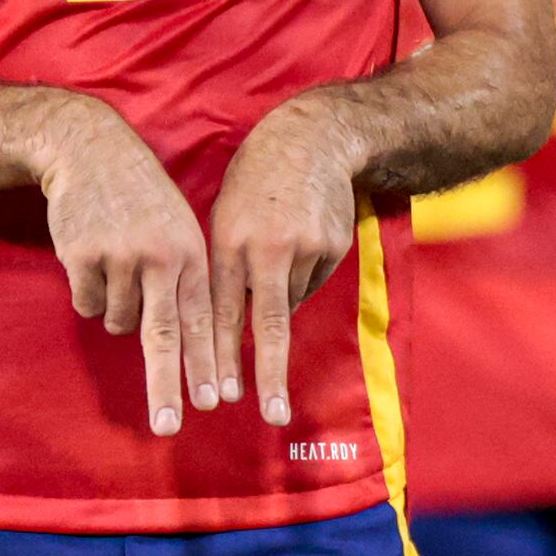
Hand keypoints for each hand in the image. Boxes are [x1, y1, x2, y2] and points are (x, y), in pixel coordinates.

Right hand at [36, 98, 221, 434]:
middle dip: (167, 385)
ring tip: (119, 267)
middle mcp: (160, 257)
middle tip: (168, 426)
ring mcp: (120, 256)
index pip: (203, 321)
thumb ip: (187, 283)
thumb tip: (192, 346)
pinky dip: (90, 294)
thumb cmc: (143, 200)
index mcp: (191, 254)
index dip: (206, 365)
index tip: (214, 403)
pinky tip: (94, 259)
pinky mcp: (82, 255)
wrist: (92, 151)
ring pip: (118, 322)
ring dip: (117, 310)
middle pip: (162, 336)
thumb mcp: (179, 231)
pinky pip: (87, 304)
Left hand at [203, 97, 362, 429]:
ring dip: (279, 300)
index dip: (222, 358)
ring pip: (290, 301)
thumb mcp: (224, 218)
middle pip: (267, 324)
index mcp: (228, 242)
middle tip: (273, 415)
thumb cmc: (253, 183)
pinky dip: (300, 280)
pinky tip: (299, 248)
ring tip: (277, 258)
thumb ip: (223, 271)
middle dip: (267, 373)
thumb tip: (227, 327)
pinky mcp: (333, 247)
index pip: (222, 314)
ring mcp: (305, 249)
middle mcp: (266, 249)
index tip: (223, 397)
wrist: (311, 140)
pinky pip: (311, 283)